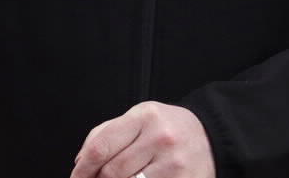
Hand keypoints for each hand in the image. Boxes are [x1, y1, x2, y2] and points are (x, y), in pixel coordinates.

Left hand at [70, 101, 213, 177]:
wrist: (212, 137)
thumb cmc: (168, 127)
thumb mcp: (138, 117)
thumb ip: (107, 133)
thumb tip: (81, 159)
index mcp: (143, 116)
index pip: (101, 146)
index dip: (83, 167)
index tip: (76, 176)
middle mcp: (160, 137)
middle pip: (113, 170)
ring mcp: (174, 163)